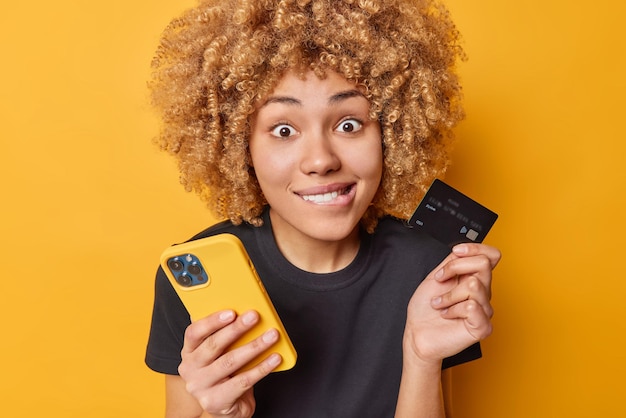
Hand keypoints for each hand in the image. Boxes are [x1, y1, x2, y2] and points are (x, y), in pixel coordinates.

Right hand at [178, 310, 282, 417]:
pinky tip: (274, 358)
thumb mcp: (219, 353)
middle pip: (213, 345)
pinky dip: (261, 368)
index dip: (212, 321)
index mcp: (189, 351)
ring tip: (271, 335)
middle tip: (254, 317)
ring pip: (229, 362)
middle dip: (236, 329)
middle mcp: (190, 369)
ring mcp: (200, 387)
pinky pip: (242, 382)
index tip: (232, 312)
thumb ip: (225, 335)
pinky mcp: (215, 401)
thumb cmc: (224, 374)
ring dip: (254, 346)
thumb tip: (245, 314)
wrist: (225, 408)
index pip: (194, 332)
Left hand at [404, 243, 500, 363]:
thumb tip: (465, 249)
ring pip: (473, 285)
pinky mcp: (482, 326)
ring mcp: (484, 310)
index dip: (475, 248)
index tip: (456, 251)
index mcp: (474, 279)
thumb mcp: (436, 276)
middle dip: (454, 267)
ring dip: (448, 294)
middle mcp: (482, 293)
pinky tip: (447, 315)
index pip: (491, 255)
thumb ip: (453, 261)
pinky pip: (471, 306)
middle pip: (484, 264)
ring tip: (440, 304)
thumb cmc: (425, 309)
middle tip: (440, 280)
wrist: (417, 333)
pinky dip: (452, 309)